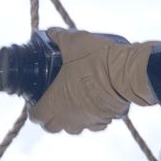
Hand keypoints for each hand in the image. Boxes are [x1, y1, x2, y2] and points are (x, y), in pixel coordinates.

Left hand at [29, 28, 156, 134]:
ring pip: (73, 128)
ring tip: (72, 103)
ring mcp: (89, 121)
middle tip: (52, 101)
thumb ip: (59, 37)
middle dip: (49, 117)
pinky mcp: (106, 119)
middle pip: (52, 127)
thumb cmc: (97, 60)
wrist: (127, 73)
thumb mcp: (74, 42)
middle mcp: (70, 117)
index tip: (36, 99)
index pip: (36, 116)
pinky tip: (93, 104)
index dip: (34, 108)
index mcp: (56, 102)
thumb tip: (52, 32)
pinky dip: (91, 117)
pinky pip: (94, 125)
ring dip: (70, 119)